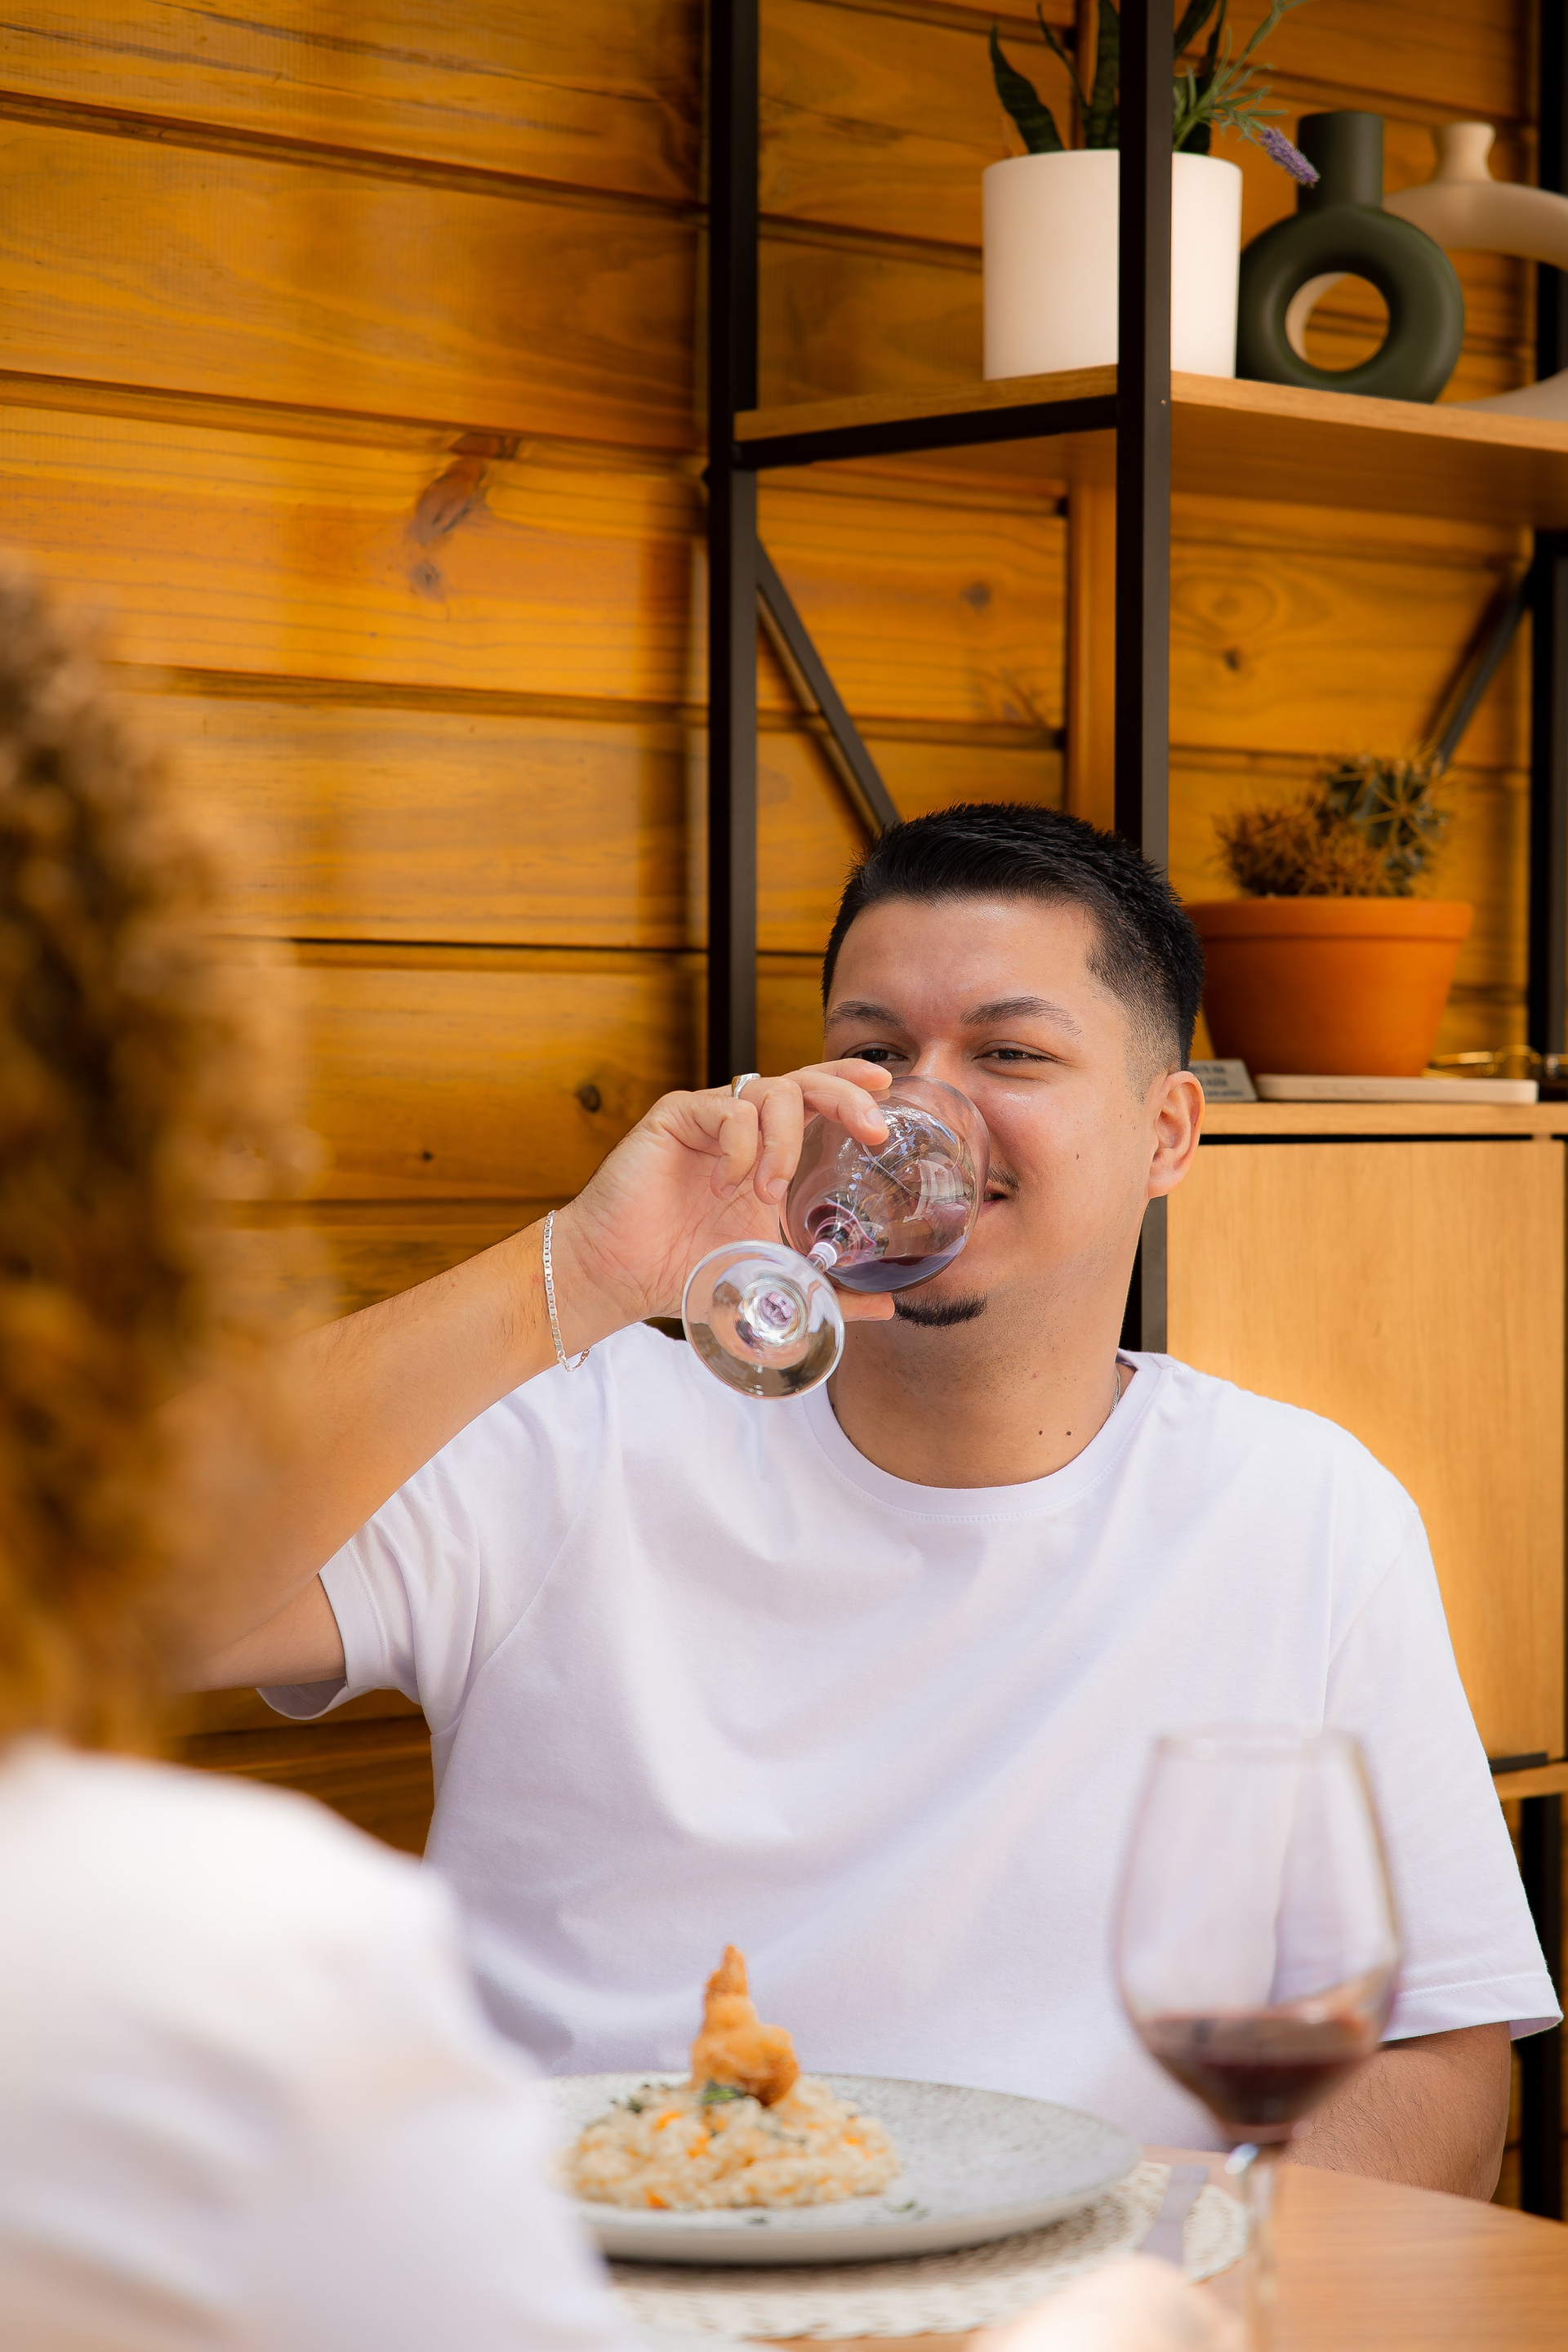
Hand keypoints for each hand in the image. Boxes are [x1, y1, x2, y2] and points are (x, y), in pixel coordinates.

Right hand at [549, 1063, 894, 1342]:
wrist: (621, 1276)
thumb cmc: (686, 1270)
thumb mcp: (774, 1277)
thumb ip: (829, 1289)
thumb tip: (889, 1308)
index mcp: (768, 1153)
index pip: (817, 1102)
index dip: (851, 1085)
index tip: (886, 1083)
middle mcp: (742, 1128)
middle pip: (805, 1082)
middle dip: (846, 1096)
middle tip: (871, 1127)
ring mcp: (710, 1119)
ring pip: (771, 1092)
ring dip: (785, 1141)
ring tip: (769, 1190)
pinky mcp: (677, 1116)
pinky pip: (727, 1111)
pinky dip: (740, 1147)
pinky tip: (727, 1185)